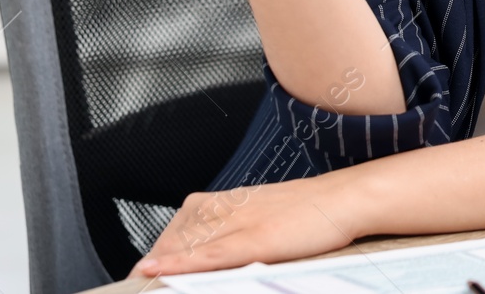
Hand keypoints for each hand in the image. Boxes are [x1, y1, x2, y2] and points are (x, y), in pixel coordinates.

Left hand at [128, 173, 363, 276]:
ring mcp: (241, 221)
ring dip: (158, 265)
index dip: (159, 252)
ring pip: (185, 243)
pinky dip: (179, 262)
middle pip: (175, 235)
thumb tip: (219, 252)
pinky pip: (208, 253)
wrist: (348, 198)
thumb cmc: (315, 211)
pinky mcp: (255, 239)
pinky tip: (156, 270)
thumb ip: (241, 229)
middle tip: (136, 285)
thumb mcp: (270, 215)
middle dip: (153, 263)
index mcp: (232, 199)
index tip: (144, 274)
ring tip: (137, 284)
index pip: (179, 225)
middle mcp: (229, 206)